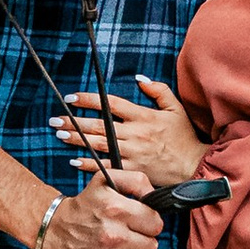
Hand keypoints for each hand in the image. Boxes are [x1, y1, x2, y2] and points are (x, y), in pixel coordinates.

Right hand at [36, 166, 163, 248]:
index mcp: (116, 209)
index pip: (156, 223)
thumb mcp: (104, 181)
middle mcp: (112, 235)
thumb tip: (154, 195)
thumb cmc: (82, 206)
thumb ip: (135, 181)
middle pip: (152, 246)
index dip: (149, 223)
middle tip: (127, 236)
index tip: (138, 223)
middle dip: (142, 241)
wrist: (53, 229)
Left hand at [51, 76, 206, 189]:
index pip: (111, 104)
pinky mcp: (133, 169)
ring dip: (77, 140)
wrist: (194, 166)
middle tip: (55, 119)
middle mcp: (135, 133)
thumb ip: (158, 90)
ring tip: (59, 135)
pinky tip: (74, 160)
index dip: (90, 100)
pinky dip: (90, 164)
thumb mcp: (175, 108)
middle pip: (99, 125)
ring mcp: (132, 152)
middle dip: (75, 121)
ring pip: (99, 144)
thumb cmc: (185, 137)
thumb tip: (139, 79)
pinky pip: (107, 166)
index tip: (72, 98)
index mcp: (143, 116)